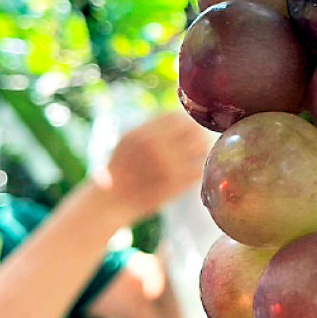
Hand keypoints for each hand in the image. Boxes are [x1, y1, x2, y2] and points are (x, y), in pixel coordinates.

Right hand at [96, 112, 211, 223]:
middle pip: (194, 131)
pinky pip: (199, 169)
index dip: (188, 121)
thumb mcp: (129, 139)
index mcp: (143, 132)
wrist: (111, 201)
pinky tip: (198, 168)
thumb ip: (151, 127)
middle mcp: (156, 146)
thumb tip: (179, 116)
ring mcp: (167, 165)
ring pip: (201, 148)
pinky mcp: (175, 184)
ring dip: (205, 148)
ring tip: (204, 151)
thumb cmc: (121, 168)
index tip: (192, 126)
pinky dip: (201, 167)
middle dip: (200, 134)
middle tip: (203, 138)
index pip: (178, 117)